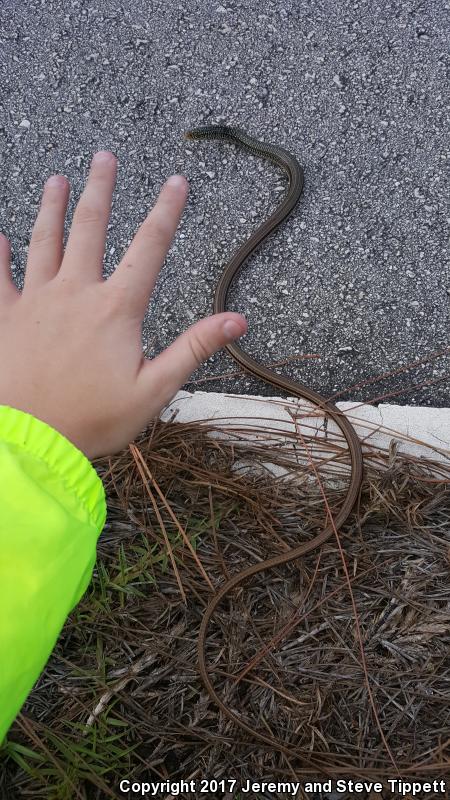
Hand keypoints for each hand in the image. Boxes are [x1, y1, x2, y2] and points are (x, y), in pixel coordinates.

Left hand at [0, 151, 246, 460]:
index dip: (166, 211)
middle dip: (100, 189)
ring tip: (56, 179)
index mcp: (116, 308)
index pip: (148, 248)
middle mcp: (75, 292)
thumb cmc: (94, 420)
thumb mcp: (155, 390)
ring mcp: (36, 301)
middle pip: (90, 228)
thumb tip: (237, 319)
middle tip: (105, 157)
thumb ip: (193, 348)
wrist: (32, 442)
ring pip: (44, 241)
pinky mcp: (5, 317)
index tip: (177, 180)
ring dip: (51, 207)